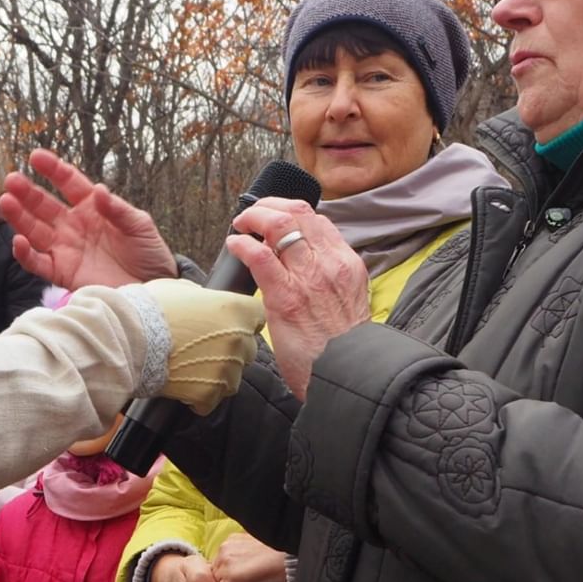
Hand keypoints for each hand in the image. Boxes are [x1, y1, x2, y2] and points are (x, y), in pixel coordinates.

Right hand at [0, 149, 177, 287]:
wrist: (152, 289)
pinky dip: (25, 253)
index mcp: (92, 207)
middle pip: (44, 205)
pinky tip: (17, 241)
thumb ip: (118, 209)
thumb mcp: (140, 225)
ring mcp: (65, 248)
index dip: (52, 169)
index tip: (35, 156)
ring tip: (6, 202)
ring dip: (19, 217)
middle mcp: (73, 225)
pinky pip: (37, 262)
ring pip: (34, 230)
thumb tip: (98, 190)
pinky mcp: (62, 273)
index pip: (68, 182)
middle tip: (11, 180)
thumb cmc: (148, 253)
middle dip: (26, 192)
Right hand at [141, 278, 264, 414]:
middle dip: (230, 349)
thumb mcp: (180, 288)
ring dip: (216, 375)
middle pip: (248, 349)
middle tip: (203, 348)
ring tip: (190, 369)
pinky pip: (211, 399)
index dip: (245, 320)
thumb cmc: (151, 309)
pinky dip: (199, 397)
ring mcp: (226, 369)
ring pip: (232, 377)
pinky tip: (183, 386)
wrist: (129, 339)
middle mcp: (238, 339)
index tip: (230, 324)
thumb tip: (204, 301)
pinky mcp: (209, 393)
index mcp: (235, 309)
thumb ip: (203, 297)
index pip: (259, 315)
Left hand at [210, 532, 286, 581]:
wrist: (297, 559)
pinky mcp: (232, 581)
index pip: (219, 566)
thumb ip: (243, 558)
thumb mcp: (258, 549)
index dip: (228, 578)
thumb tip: (239, 571)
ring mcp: (226, 566)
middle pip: (213, 577)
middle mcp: (224, 550)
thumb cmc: (284, 557)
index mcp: (231, 541)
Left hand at [227, 200, 368, 399]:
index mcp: (346, 263)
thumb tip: (303, 264)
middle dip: (267, 206)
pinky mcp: (286, 297)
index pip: (316, 219)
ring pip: (278, 224)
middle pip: (297, 212)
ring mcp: (308, 278)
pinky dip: (242, 244)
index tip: (272, 216)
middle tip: (250, 216)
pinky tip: (234, 246)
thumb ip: (329, 277)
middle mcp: (330, 263)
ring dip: (252, 218)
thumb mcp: (347, 300)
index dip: (289, 210)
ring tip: (240, 226)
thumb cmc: (342, 345)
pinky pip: (259, 256)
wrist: (347, 375)